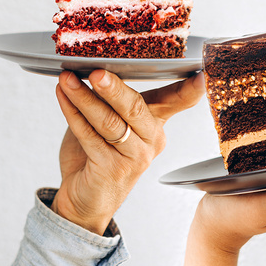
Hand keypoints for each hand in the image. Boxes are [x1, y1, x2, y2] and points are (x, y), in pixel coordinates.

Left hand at [53, 69, 205, 233]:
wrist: (84, 199)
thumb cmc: (96, 156)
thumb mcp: (111, 122)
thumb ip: (111, 100)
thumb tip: (96, 66)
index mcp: (156, 124)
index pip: (177, 100)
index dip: (190, 89)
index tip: (202, 74)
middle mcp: (152, 141)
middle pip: (135, 107)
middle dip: (113, 87)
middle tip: (96, 71)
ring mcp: (135, 157)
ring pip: (109, 121)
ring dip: (84, 98)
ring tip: (67, 79)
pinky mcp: (112, 169)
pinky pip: (90, 136)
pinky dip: (72, 114)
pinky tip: (62, 96)